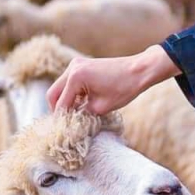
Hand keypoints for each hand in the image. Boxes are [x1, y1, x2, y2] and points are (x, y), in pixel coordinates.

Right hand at [46, 45, 179, 113]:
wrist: (140, 70)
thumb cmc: (124, 88)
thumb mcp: (101, 107)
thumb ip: (82, 114)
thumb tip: (70, 121)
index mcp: (76, 77)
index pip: (60, 103)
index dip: (61, 118)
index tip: (62, 131)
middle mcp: (72, 67)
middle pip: (54, 93)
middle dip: (59, 109)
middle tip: (66, 123)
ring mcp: (76, 64)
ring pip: (61, 88)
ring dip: (66, 101)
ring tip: (77, 115)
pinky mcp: (82, 65)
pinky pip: (70, 82)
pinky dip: (73, 94)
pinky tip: (83, 104)